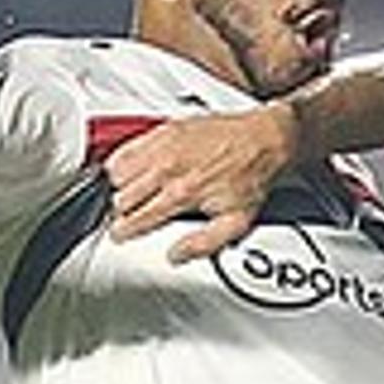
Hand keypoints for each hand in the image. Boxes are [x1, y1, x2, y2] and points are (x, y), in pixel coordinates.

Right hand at [106, 104, 304, 257]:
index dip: (124, 231)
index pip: (137, 218)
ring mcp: (165, 146)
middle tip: (127, 216)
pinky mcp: (165, 129)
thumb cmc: (253, 175)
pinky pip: (127, 147)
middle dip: (122, 211)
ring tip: (129, 193)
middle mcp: (169, 168)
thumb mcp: (236, 221)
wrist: (265, 139)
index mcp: (183, 193)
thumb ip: (203, 243)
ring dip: (120, 186)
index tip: (120, 234)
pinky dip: (122, 161)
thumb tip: (177, 255)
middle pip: (123, 196)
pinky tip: (129, 168)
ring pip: (119, 171)